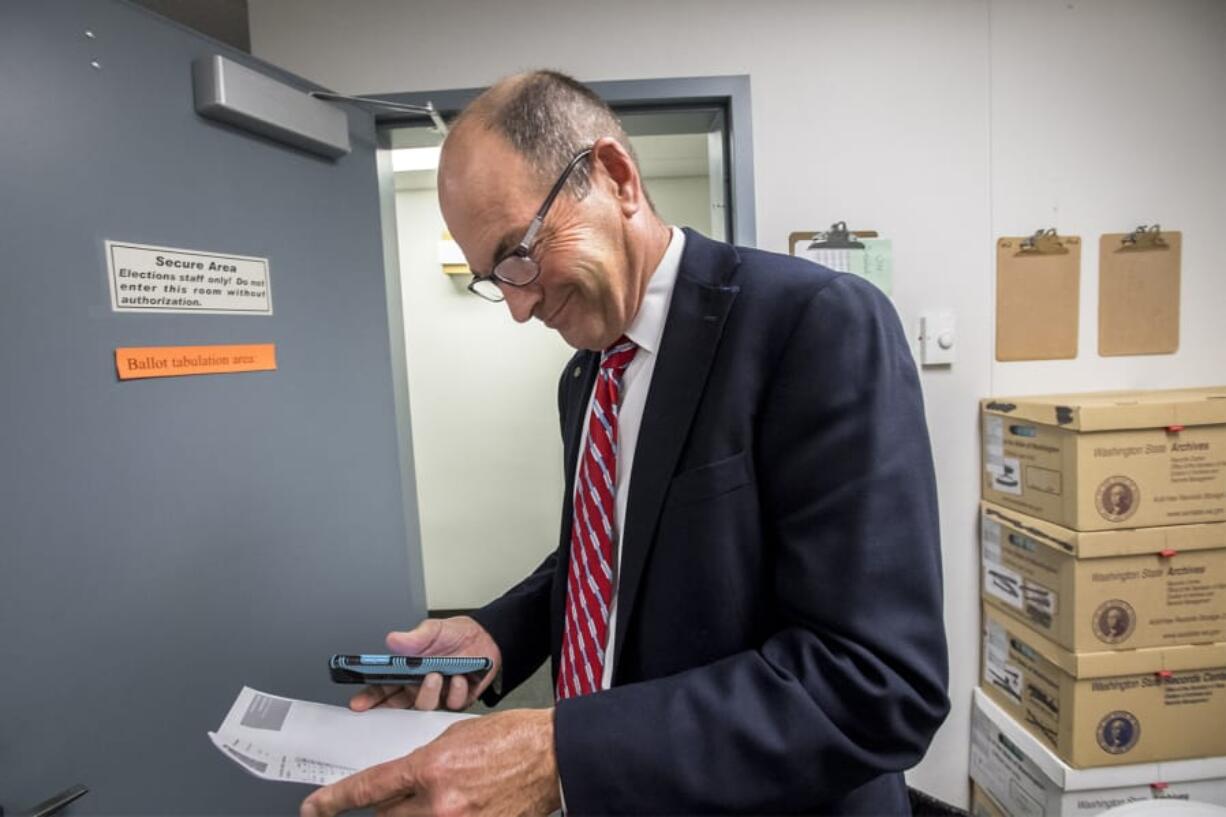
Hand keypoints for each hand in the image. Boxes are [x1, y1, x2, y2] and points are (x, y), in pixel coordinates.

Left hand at [300, 708, 559, 816]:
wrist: (554, 758)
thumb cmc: (512, 739)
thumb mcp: (455, 737)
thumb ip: (421, 763)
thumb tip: (398, 782)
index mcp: (431, 769)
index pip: (369, 789)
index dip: (335, 801)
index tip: (315, 807)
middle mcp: (440, 805)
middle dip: (380, 810)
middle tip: (385, 802)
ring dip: (407, 816)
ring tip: (427, 800)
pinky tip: (453, 807)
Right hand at [350, 616, 501, 712]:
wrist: (486, 638)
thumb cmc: (455, 635)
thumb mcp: (433, 630)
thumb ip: (414, 638)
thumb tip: (393, 640)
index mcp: (407, 671)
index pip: (382, 688)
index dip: (369, 698)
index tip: (359, 703)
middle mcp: (419, 687)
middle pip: (398, 705)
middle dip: (393, 706)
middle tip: (402, 692)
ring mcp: (438, 696)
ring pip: (424, 707)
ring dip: (428, 693)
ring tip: (435, 675)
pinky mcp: (457, 700)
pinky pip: (452, 704)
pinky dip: (455, 691)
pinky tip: (459, 677)